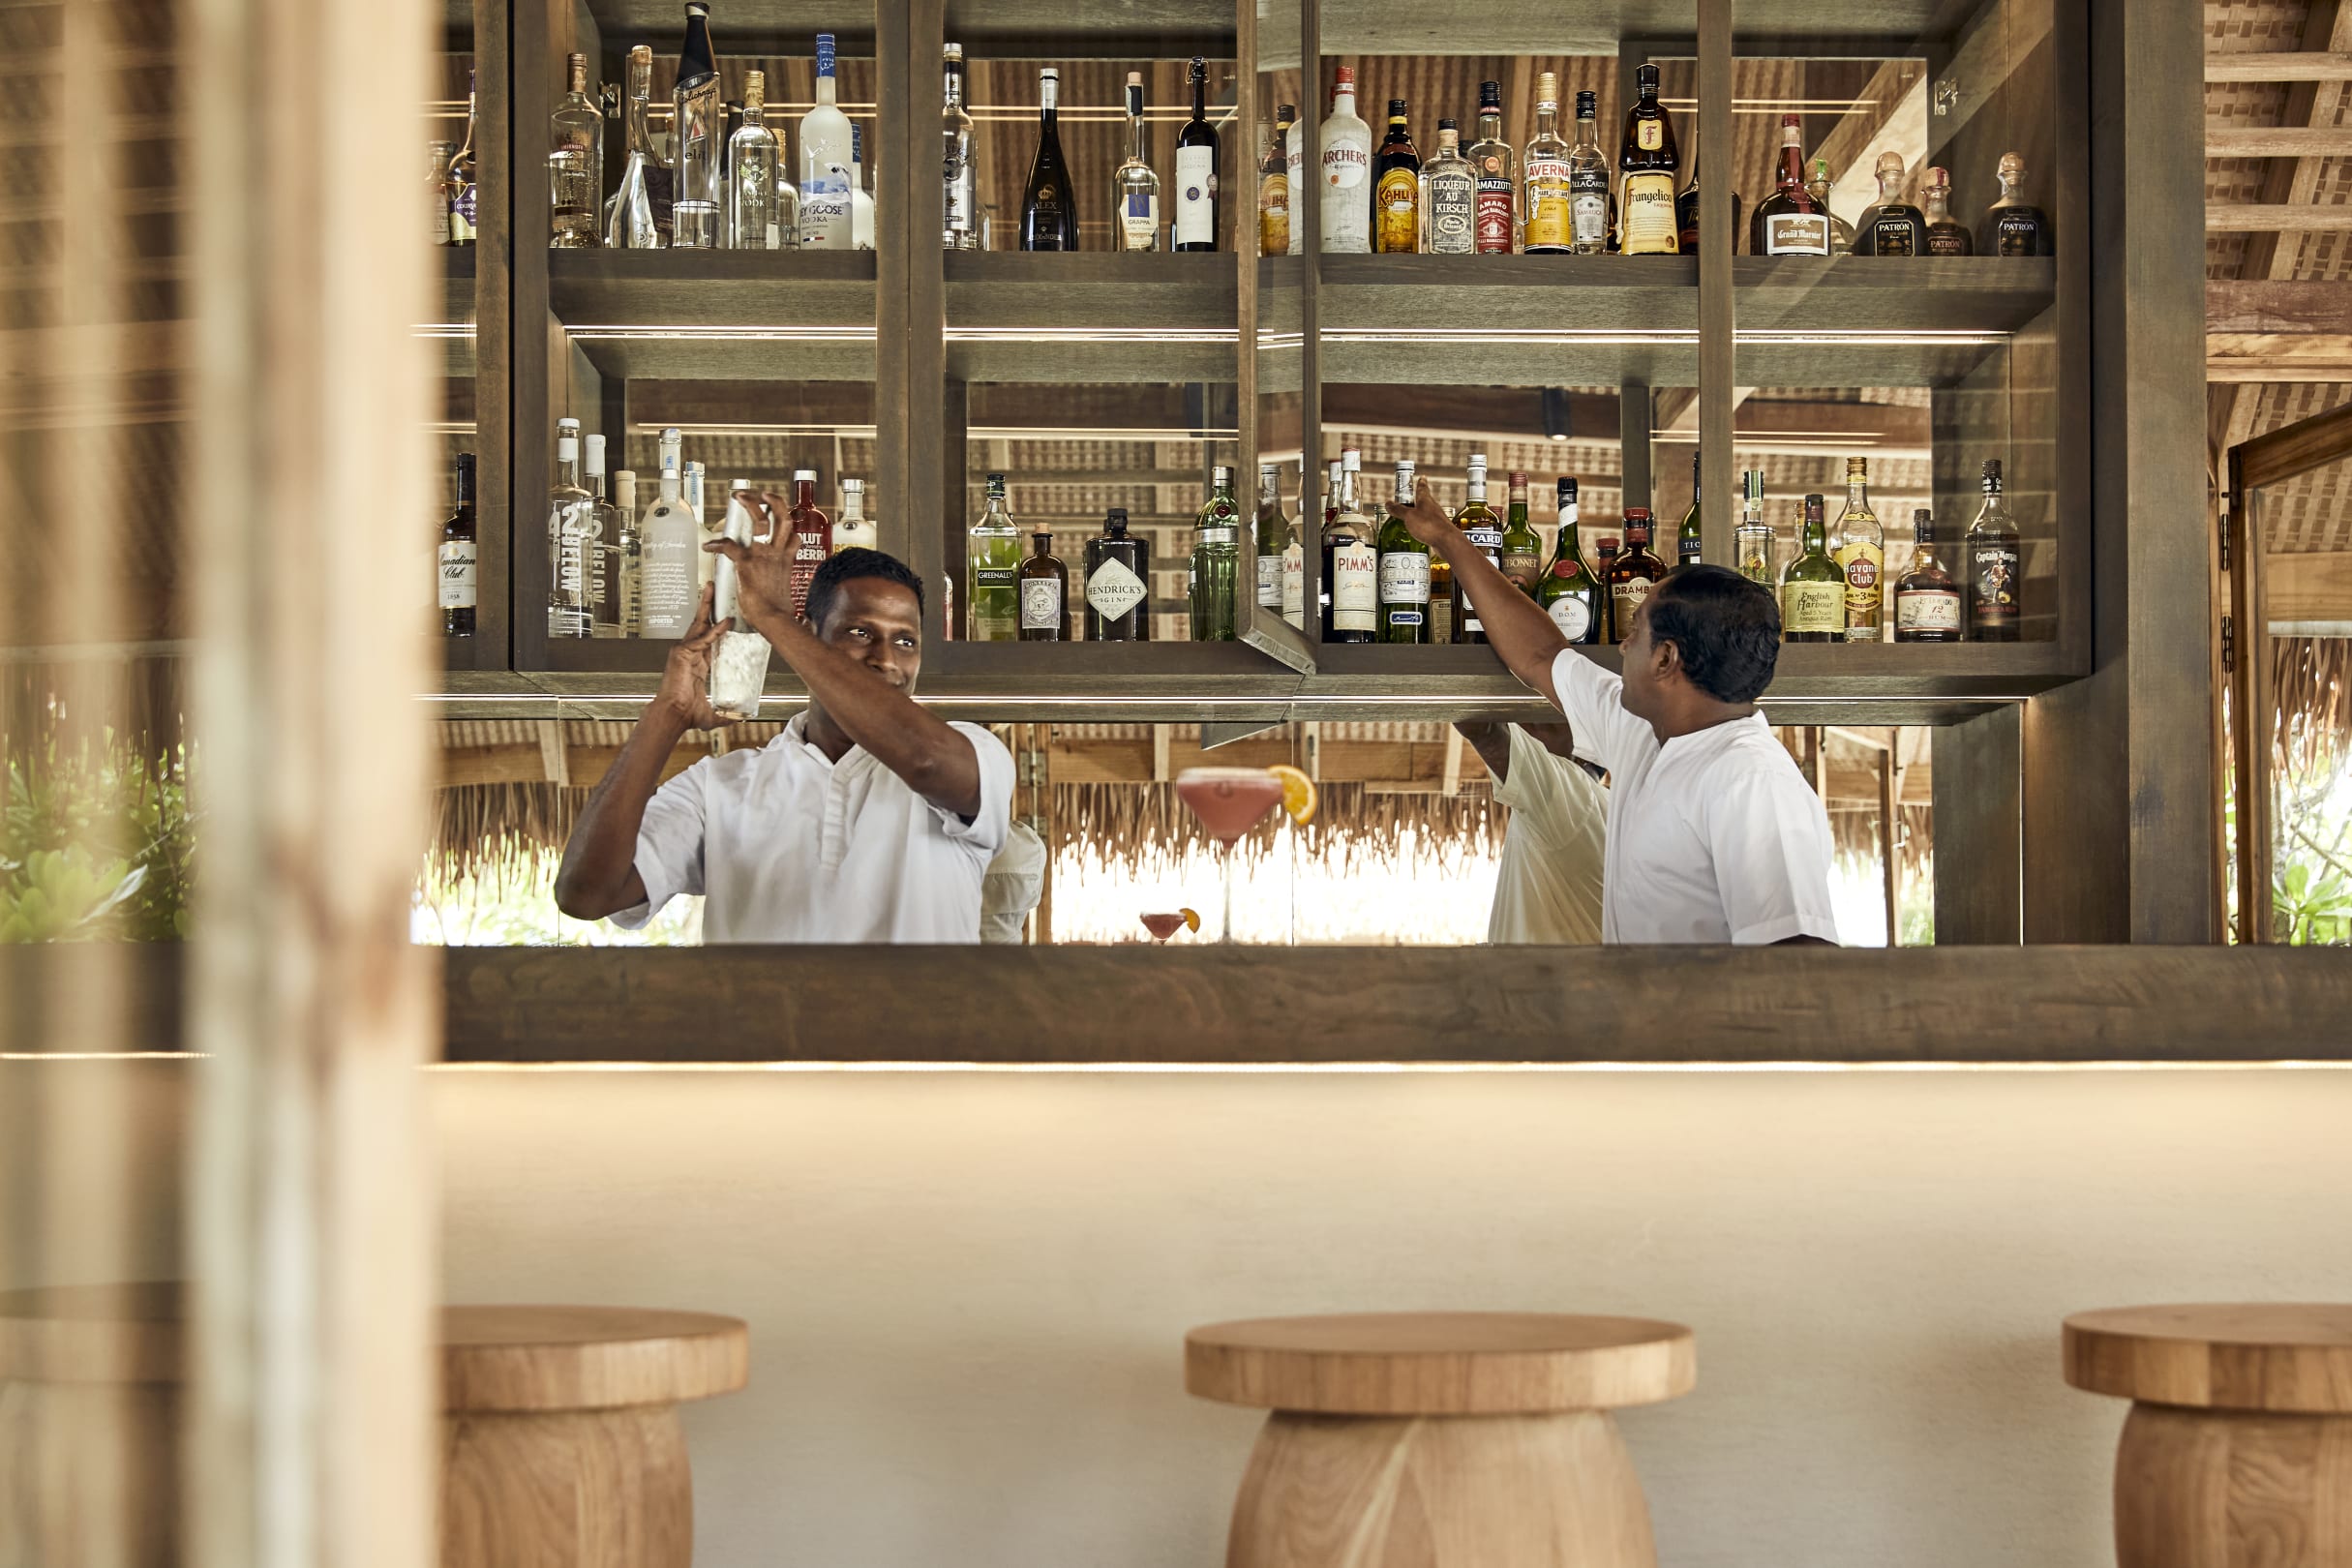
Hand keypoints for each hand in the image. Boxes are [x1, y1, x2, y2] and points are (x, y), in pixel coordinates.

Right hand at [652, 580, 735, 730]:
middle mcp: (689, 653)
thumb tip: (739, 721)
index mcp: (695, 662)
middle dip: (706, 605)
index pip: (707, 638)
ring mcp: (683, 651)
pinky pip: (702, 639)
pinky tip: (727, 622)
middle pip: (700, 624)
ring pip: (698, 624)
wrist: (674, 715)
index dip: (717, 625)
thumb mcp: (712, 714)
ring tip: (711, 588)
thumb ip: (725, 715)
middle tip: (712, 587)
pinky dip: (715, 631)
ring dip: (706, 606)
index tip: (727, 614)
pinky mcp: (682, 654)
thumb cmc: (687, 714)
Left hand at [704, 490, 799, 639]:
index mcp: (787, 559)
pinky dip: (717, 544)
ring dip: (750, 505)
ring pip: (761, 521)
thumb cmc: (778, 611)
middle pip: (783, 518)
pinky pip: (729, 546)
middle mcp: (778, 553)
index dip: (789, 526)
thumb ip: (780, 581)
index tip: (782, 520)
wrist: (774, 619)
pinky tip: (709, 546)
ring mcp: (763, 556)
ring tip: (740, 496)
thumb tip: (778, 590)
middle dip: (774, 501)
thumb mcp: (785, 589)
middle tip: (763, 494)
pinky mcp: (747, 563)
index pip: (794, 535)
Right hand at [1388, 477, 1455, 548]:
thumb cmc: (1430, 526)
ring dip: (1420, 514)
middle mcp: (1433, 508)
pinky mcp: (1438, 531)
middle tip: (1412, 499)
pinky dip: (1423, 526)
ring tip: (1412, 517)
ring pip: (1427, 514)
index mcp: (1425, 500)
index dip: (1420, 483)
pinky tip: (1419, 532)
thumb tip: (1388, 504)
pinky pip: (1429, 526)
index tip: (1421, 478)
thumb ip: (1398, 510)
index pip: (1422, 488)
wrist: (1447, 541)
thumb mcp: (1409, 517)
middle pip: (1425, 501)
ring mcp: (1437, 520)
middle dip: (1418, 499)